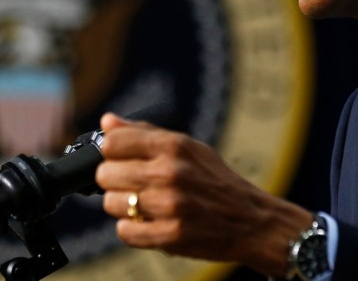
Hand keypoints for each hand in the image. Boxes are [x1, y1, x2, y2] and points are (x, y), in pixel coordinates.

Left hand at [95, 112, 313, 276]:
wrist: (252, 220)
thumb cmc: (216, 181)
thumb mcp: (188, 147)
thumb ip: (145, 133)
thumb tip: (107, 121)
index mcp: (174, 146)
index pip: (113, 142)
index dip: (110, 152)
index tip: (119, 159)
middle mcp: (170, 172)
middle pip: (106, 174)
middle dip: (114, 181)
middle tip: (132, 185)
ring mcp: (170, 205)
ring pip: (111, 204)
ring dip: (122, 207)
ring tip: (142, 206)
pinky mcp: (171, 236)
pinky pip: (125, 232)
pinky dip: (131, 229)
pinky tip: (147, 223)